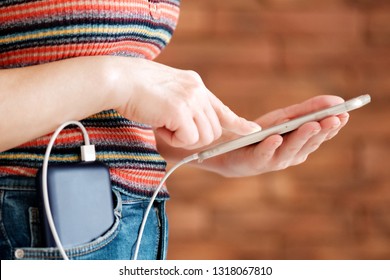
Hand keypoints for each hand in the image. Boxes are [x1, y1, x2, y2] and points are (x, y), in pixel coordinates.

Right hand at [114, 58, 259, 148]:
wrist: (120, 79)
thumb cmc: (137, 90)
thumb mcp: (169, 94)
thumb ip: (185, 106)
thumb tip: (193, 129)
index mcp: (195, 85)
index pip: (222, 108)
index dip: (238, 123)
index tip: (253, 130)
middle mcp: (198, 90)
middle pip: (213, 130)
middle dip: (195, 137)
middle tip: (172, 128)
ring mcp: (191, 99)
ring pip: (204, 137)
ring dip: (182, 138)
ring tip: (163, 123)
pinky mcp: (181, 110)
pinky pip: (188, 139)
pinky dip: (173, 139)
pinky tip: (159, 125)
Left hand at [206, 95, 349, 176]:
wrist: (231, 149)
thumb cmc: (261, 133)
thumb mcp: (285, 117)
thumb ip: (307, 110)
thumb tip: (334, 99)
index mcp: (301, 145)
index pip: (321, 136)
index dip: (333, 126)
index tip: (345, 113)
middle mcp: (291, 155)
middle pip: (309, 143)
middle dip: (323, 130)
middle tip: (335, 118)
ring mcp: (274, 160)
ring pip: (290, 149)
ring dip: (302, 137)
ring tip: (313, 124)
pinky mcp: (255, 161)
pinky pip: (264, 153)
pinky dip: (270, 146)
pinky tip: (276, 138)